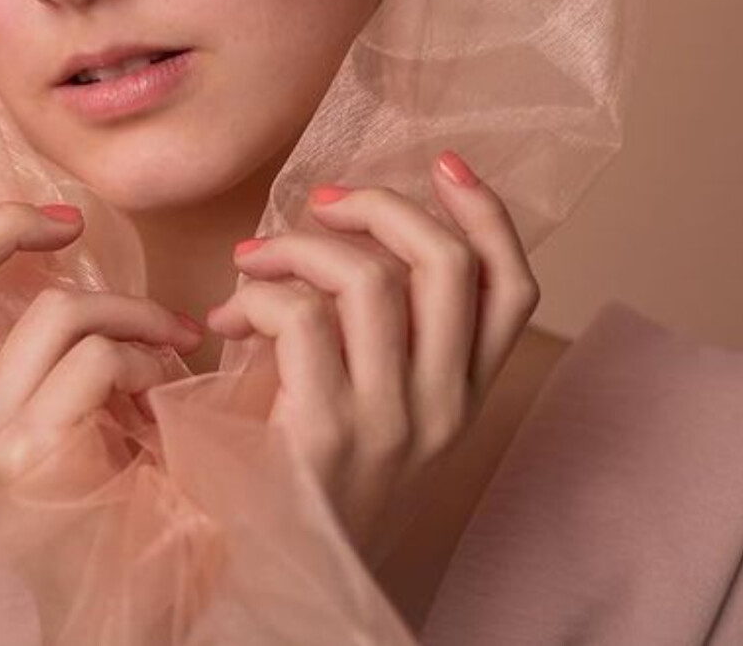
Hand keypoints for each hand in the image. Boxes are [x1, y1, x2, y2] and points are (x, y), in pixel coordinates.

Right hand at [0, 187, 203, 511]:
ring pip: (51, 310)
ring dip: (126, 308)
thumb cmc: (96, 495)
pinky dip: (147, 355)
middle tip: (70, 221)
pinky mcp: (31, 451)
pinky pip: (97, 355)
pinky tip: (164, 386)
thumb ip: (11, 350)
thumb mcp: (31, 414)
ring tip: (162, 336)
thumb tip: (35, 242)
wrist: (123, 601)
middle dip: (6, 224)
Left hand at [203, 151, 539, 572]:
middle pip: (445, 263)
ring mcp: (390, 421)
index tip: (445, 164)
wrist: (282, 578)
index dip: (488, 213)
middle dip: (381, 206)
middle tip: (322, 202)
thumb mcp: (380, 409)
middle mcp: (443, 407)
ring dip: (300, 247)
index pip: (513, 287)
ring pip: (370, 279)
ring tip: (254, 261)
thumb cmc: (316, 479)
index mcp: (465, 396)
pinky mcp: (325, 432)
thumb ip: (387, 335)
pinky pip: (301, 319)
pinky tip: (229, 319)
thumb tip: (350, 236)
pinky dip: (258, 296)